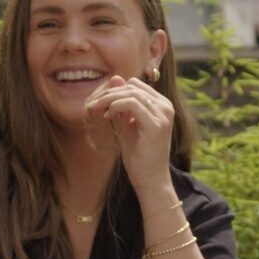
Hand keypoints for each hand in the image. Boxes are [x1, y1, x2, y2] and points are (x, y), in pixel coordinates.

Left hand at [82, 75, 174, 189]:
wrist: (150, 179)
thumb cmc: (139, 155)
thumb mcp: (127, 125)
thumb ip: (121, 104)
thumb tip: (114, 79)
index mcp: (162, 105)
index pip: (135, 85)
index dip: (115, 90)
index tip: (100, 103)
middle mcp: (165, 106)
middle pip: (132, 86)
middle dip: (109, 94)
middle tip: (93, 105)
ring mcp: (163, 114)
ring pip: (130, 93)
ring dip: (109, 100)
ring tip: (96, 110)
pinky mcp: (156, 124)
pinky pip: (132, 104)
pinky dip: (116, 107)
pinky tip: (108, 117)